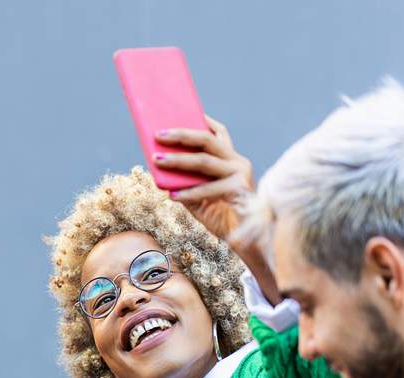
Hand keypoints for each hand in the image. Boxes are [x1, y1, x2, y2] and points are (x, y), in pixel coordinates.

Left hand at [154, 115, 253, 241]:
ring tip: (157, 160)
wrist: (245, 240)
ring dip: (178, 160)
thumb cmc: (219, 216)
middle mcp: (237, 162)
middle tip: (158, 135)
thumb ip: (183, 182)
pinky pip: (207, 189)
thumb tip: (158, 169)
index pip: (218, 133)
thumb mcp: (197, 196)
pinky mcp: (239, 189)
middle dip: (181, 135)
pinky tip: (171, 195)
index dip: (202, 121)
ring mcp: (240, 174)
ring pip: (204, 161)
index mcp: (230, 160)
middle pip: (207, 140)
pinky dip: (188, 192)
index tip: (181, 111)